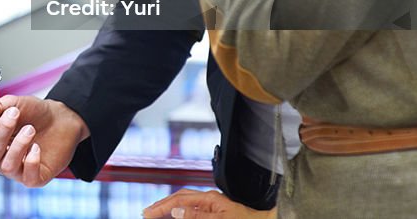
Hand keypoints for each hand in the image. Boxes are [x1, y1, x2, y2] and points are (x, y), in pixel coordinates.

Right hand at [0, 95, 88, 186]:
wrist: (61, 120)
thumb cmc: (35, 114)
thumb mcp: (15, 104)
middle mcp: (1, 158)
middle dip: (2, 132)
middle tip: (15, 114)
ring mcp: (17, 170)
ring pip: (7, 165)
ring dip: (18, 145)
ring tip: (30, 129)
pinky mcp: (34, 178)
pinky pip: (27, 177)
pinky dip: (31, 161)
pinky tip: (37, 147)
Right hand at [143, 189, 275, 218]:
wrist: (268, 218)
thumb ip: (199, 216)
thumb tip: (176, 212)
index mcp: (211, 199)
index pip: (180, 200)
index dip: (162, 205)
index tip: (148, 212)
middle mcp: (212, 201)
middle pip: (181, 200)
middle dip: (163, 205)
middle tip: (147, 213)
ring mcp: (215, 208)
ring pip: (188, 206)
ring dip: (172, 209)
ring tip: (158, 214)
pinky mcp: (219, 215)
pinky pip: (197, 212)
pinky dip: (184, 213)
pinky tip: (179, 216)